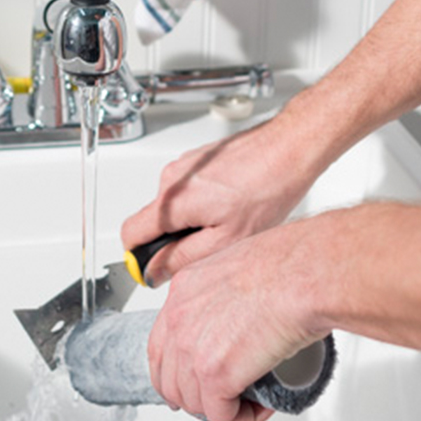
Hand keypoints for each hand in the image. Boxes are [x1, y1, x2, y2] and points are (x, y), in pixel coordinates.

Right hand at [122, 112, 323, 287]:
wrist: (290, 148)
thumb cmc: (268, 187)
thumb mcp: (226, 239)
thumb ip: (183, 258)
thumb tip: (155, 272)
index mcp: (172, 201)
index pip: (130, 235)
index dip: (139, 257)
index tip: (155, 268)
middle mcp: (171, 179)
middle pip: (153, 221)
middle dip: (174, 239)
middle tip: (211, 245)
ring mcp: (183, 166)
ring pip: (173, 207)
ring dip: (193, 220)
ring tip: (229, 219)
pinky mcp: (197, 160)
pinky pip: (187, 191)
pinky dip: (203, 203)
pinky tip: (232, 203)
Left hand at [148, 219, 330, 420]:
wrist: (308, 274)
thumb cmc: (291, 265)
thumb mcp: (241, 268)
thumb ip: (227, 293)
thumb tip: (237, 317)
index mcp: (183, 291)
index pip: (161, 346)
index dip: (176, 373)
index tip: (193, 383)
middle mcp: (179, 319)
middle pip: (169, 380)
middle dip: (197, 397)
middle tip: (227, 398)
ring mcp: (192, 349)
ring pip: (193, 402)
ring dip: (222, 408)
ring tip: (251, 399)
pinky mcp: (214, 374)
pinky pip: (220, 415)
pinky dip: (242, 418)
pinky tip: (260, 407)